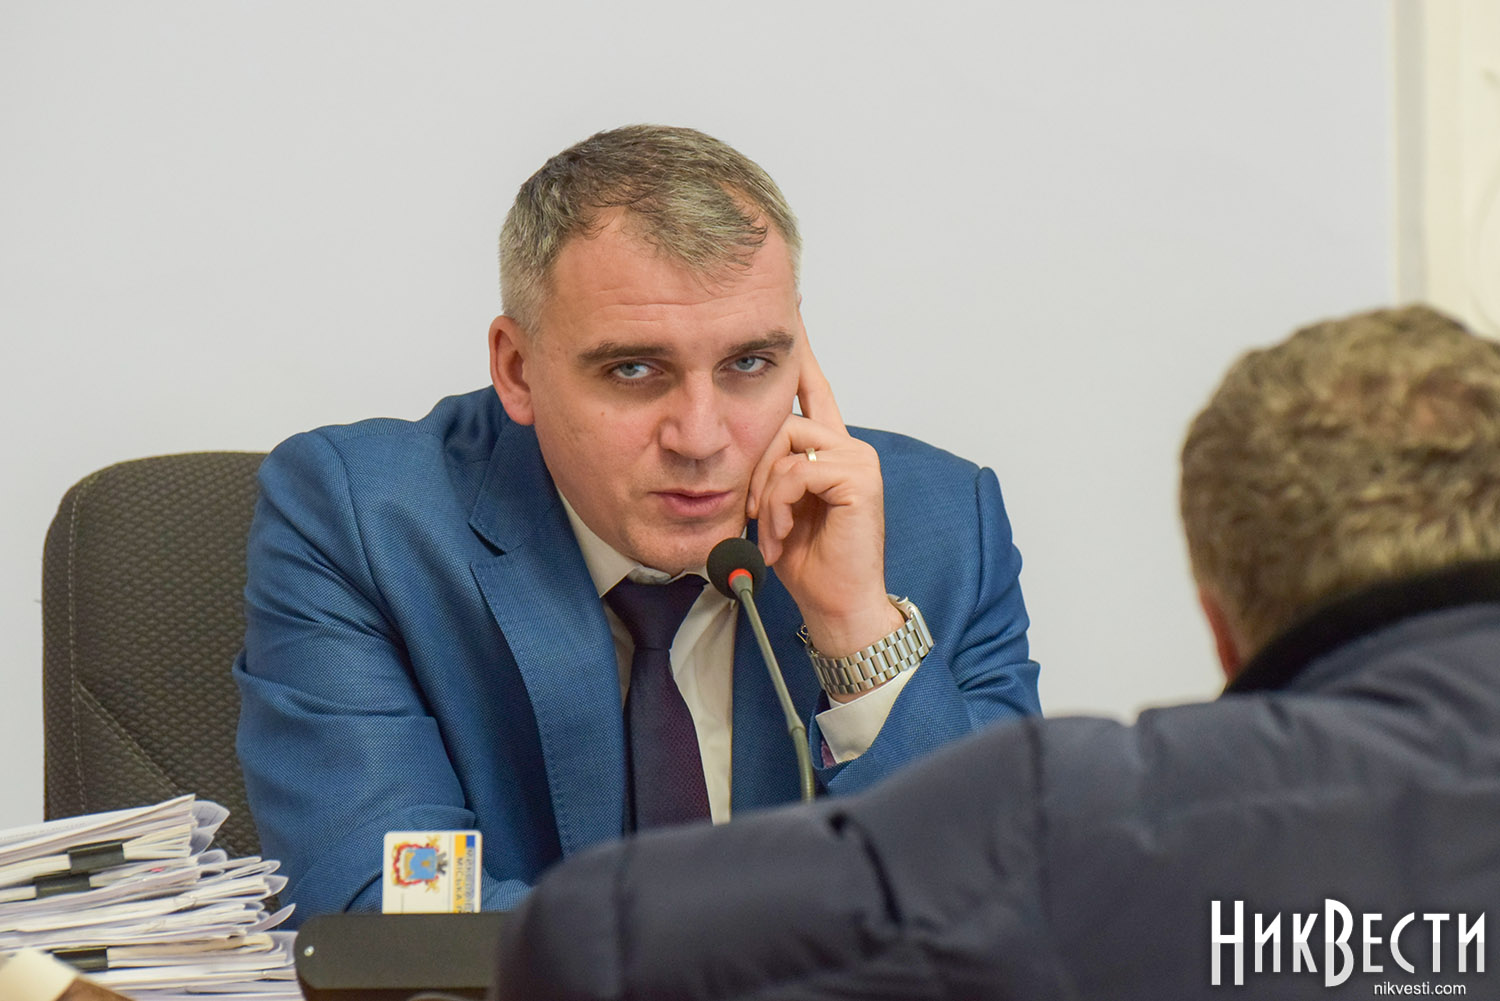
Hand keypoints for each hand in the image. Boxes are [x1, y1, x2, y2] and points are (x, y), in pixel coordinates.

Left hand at [747, 343, 902, 684]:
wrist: (835, 606)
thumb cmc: (805, 564)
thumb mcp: (772, 507)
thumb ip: (764, 472)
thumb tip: (730, 448)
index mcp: (829, 449)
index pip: (814, 389)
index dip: (802, 354)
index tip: (793, 314)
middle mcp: (848, 446)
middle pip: (781, 419)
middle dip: (755, 465)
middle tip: (754, 512)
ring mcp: (858, 459)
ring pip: (787, 442)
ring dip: (766, 491)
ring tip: (769, 529)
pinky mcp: (860, 478)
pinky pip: (799, 469)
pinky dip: (779, 503)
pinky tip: (782, 532)